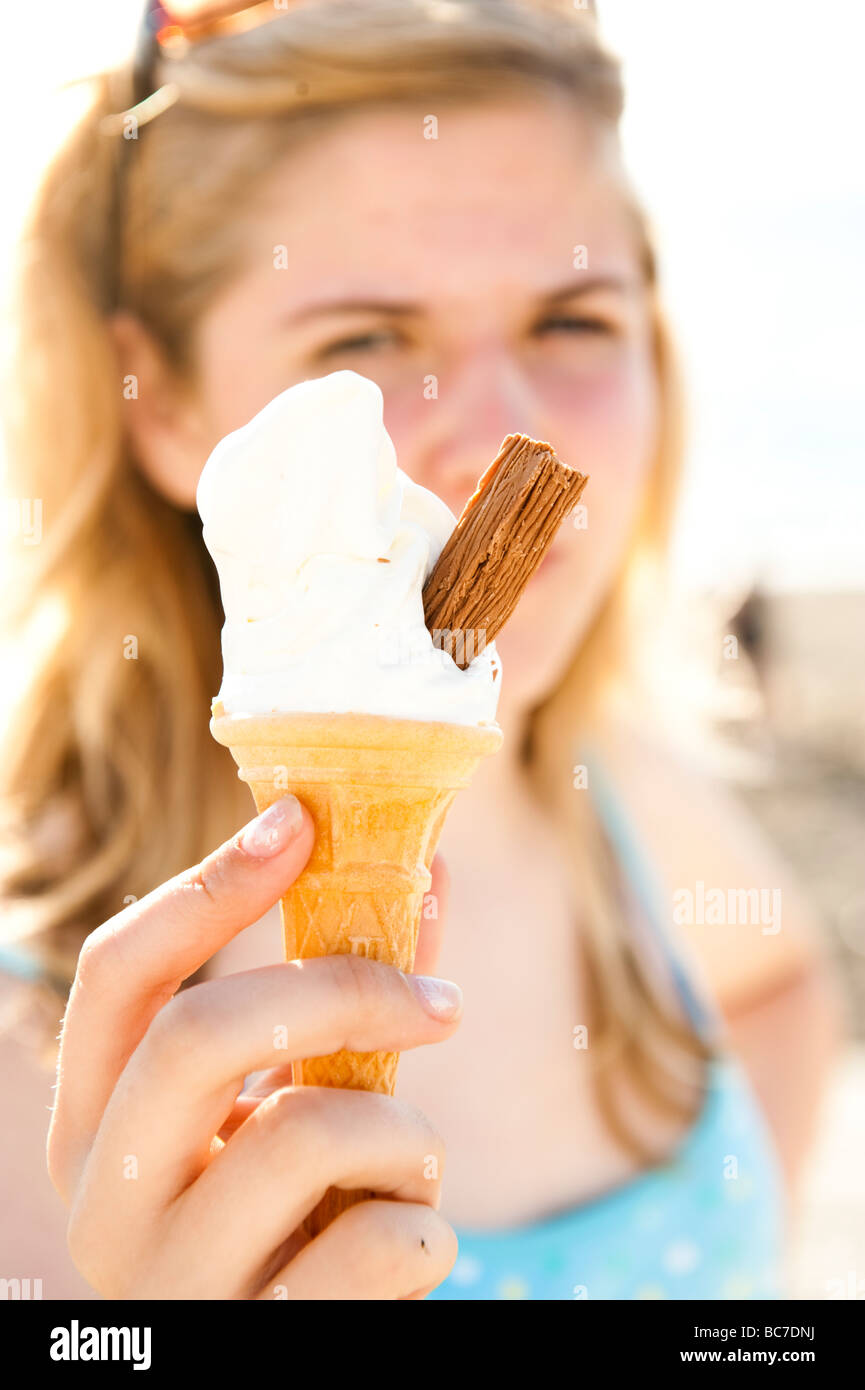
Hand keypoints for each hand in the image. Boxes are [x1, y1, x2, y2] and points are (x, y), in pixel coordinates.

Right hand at [48, 796, 460, 1299]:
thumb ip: (347, 1001)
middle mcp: (106, 1198)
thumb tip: (429, 870)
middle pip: (200, 1032)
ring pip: (307, 1132)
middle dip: (344, 991)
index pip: (117, 972)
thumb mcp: (291, 1106)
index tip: (299, 819)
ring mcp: (173, 1282)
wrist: (289, 1360)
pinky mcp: (259, 1345)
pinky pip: (379, 1244)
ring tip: (410, 1167)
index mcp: (96, 1123)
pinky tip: (404, 1245)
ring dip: (407, 1135)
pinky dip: (426, 1227)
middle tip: (439, 1003)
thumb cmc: (293, 1218)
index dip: (206, 885)